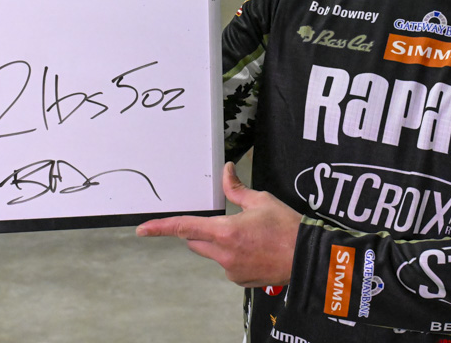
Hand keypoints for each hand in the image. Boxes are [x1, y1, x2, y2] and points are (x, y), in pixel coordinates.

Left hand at [136, 162, 300, 286]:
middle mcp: (224, 254)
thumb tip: (226, 171)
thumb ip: (236, 188)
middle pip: (196, 242)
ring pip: (212, 254)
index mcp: (225, 231)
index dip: (161, 227)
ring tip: (251, 238)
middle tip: (227, 223)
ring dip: (221, 245)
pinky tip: (255, 250)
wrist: (307, 257)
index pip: (185, 227)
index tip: (143, 229)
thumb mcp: (261, 201)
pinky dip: (234, 257)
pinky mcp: (239, 280)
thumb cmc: (288, 229)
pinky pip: (227, 266)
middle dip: (202, 232)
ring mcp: (231, 270)